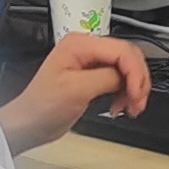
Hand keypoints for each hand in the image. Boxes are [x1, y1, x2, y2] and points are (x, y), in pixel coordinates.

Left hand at [0, 34, 152, 154]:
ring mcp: (91, 63)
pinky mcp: (94, 77)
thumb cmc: (42, 106)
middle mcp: (87, 49)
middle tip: (137, 102)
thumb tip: (126, 77)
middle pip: (129, 57)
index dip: (135, 73)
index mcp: (80, 44)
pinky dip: (126, 93)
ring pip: (128, 69)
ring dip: (134, 89)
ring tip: (130, 107)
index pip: (122, 50)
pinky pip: (120, 79)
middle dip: (138, 81)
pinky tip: (120, 106)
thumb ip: (106, 78)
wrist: (30, 124)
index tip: (136, 94)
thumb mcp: (76, 90)